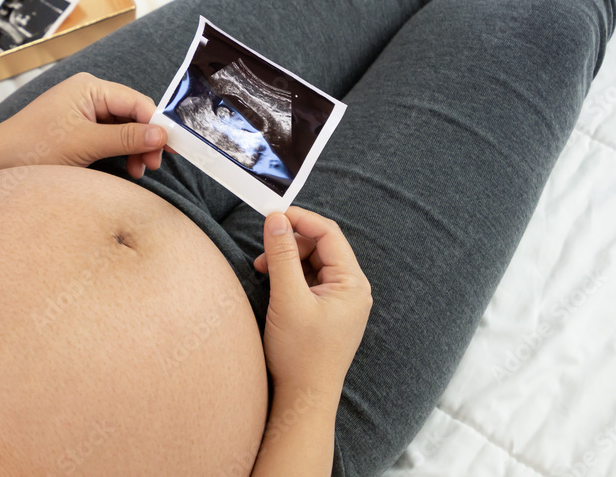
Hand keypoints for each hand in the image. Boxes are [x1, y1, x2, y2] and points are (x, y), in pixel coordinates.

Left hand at [0, 72, 169, 177]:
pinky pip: (110, 139)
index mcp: (90, 87)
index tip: (172, 148)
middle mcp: (89, 95)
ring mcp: (84, 113)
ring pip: (124, 130)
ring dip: (135, 150)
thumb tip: (161, 135)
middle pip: (133, 115)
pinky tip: (127, 169)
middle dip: (146, 140)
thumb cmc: (32, 148)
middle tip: (153, 165)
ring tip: (139, 172)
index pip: (137, 102)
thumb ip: (125, 139)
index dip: (157, 125)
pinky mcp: (79, 131)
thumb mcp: (84, 143)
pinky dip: (121, 154)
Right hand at [253, 207, 371, 397]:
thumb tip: (276, 219)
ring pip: (313, 263)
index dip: (300, 219)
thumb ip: (281, 255)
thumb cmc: (301, 355)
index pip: (328, 234)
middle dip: (290, 242)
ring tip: (263, 270)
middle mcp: (352, 290)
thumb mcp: (288, 299)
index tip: (272, 214)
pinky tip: (273, 283)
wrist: (303, 399)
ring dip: (287, 259)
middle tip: (263, 252)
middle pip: (321, 246)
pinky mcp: (327, 312)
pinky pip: (310, 281)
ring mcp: (341, 302)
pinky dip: (290, 276)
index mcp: (352, 284)